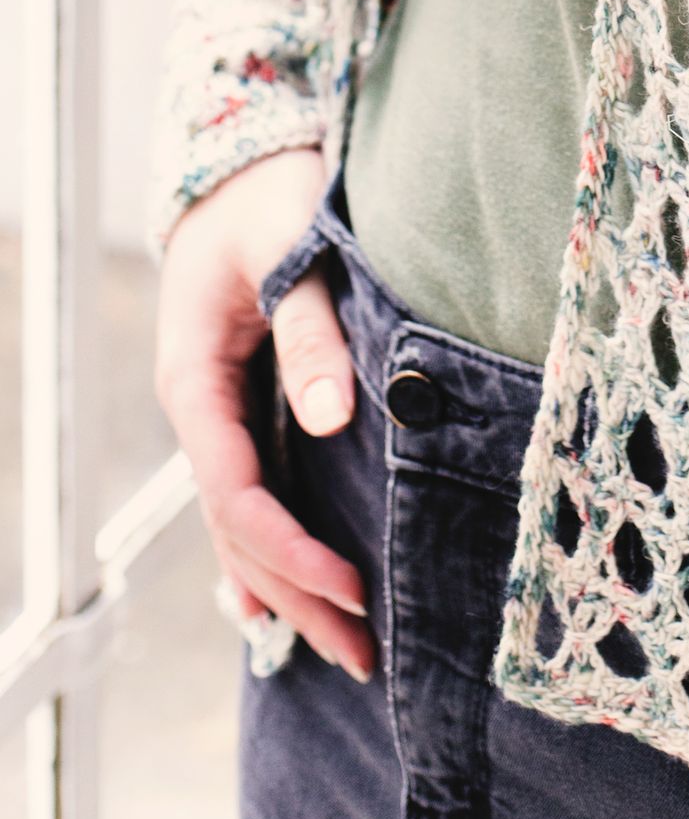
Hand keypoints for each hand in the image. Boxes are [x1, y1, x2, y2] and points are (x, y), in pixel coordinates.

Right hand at [153, 146, 375, 679]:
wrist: (242, 162)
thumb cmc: (269, 192)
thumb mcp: (289, 245)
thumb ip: (310, 328)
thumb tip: (333, 421)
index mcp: (195, 378)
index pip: (234, 490)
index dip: (288, 547)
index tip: (350, 584)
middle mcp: (200, 408)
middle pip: (237, 527)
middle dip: (297, 595)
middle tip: (363, 656)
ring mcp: (219, 413)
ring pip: (242, 522)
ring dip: (289, 588)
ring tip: (349, 650)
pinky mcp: (246, 406)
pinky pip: (251, 496)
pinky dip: (270, 551)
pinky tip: (289, 600)